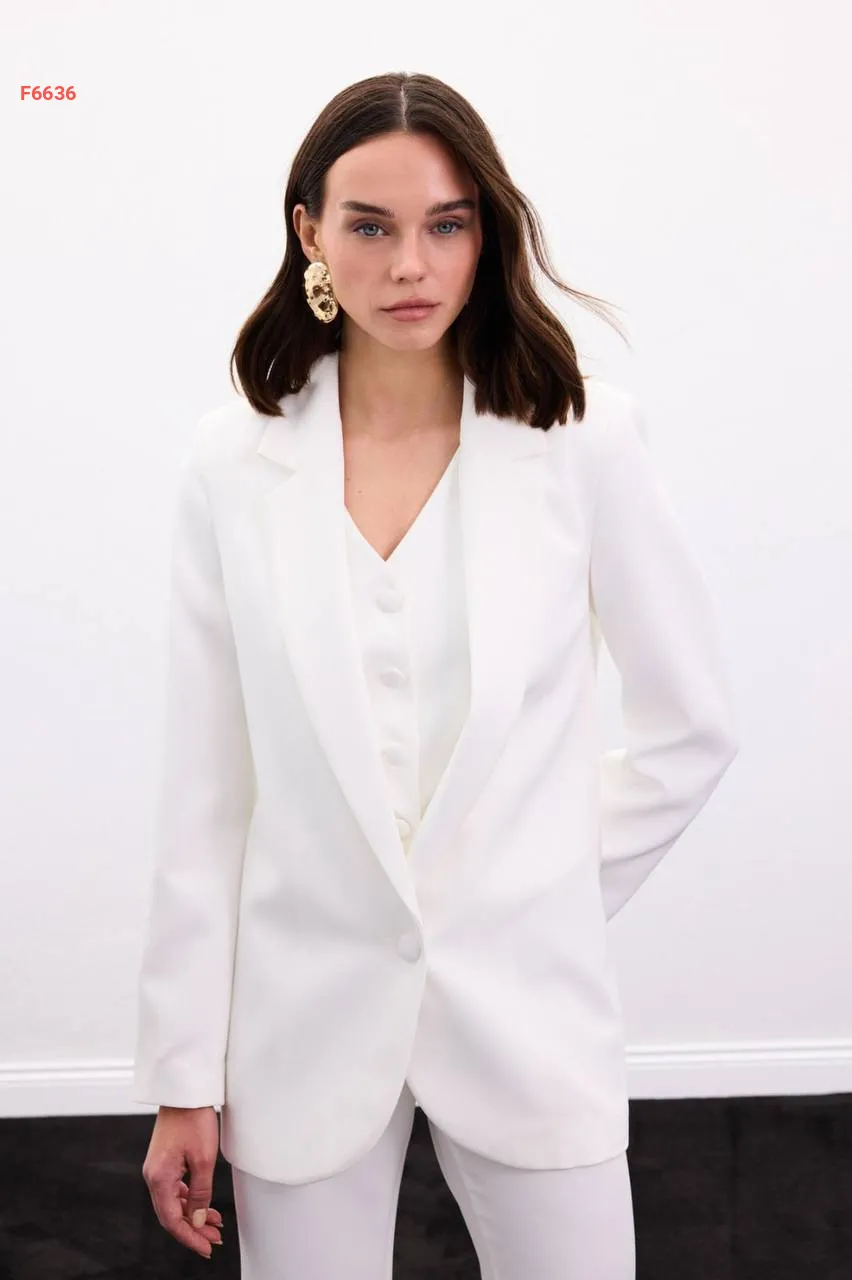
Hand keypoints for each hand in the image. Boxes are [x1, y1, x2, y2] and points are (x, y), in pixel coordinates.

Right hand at [142, 1105, 223, 1258]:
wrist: (185, 1090)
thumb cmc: (194, 1119)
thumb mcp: (204, 1159)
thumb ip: (200, 1193)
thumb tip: (196, 1221)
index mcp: (159, 1178)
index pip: (171, 1220)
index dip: (189, 1238)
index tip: (206, 1248)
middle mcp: (153, 1176)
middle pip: (171, 1214)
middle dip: (193, 1229)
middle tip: (214, 1239)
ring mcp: (157, 1168)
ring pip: (173, 1202)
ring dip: (193, 1215)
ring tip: (214, 1224)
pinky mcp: (164, 1160)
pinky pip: (174, 1189)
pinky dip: (189, 1199)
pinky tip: (203, 1204)